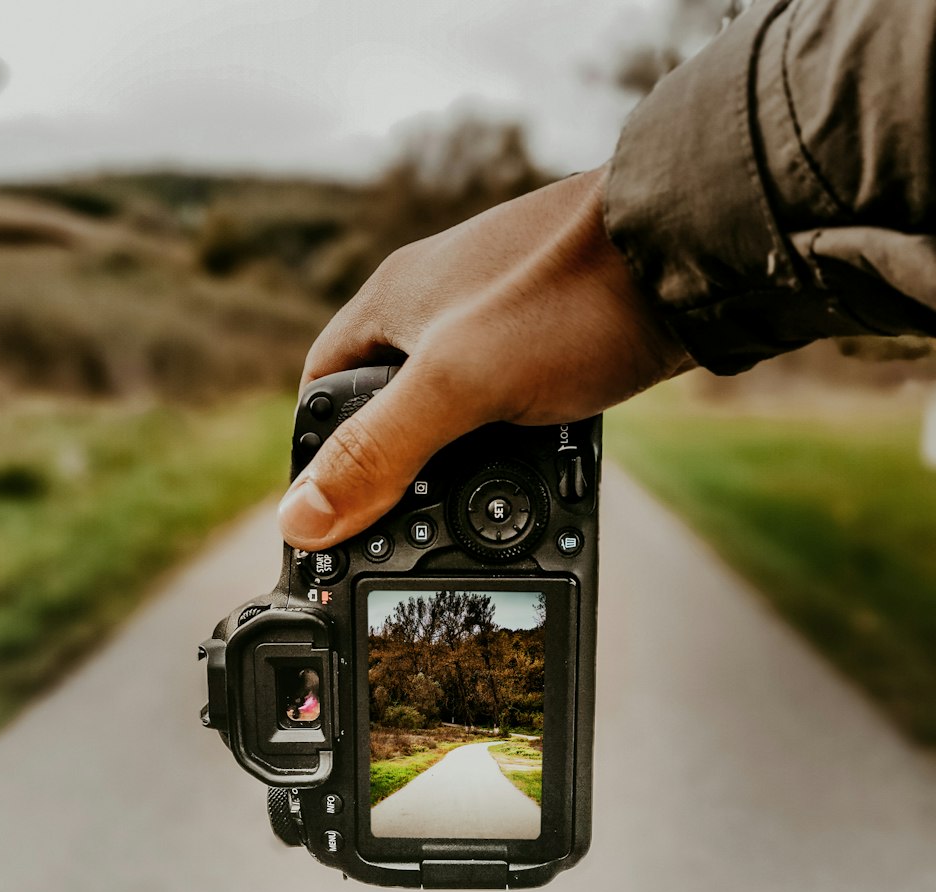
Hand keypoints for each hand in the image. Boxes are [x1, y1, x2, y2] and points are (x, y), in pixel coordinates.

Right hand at [277, 164, 693, 548]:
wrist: (696, 254)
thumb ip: (379, 450)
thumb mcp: (457, 386)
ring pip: (454, 414)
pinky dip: (513, 452)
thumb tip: (300, 518)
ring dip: (458, 467)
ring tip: (469, 519)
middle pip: (387, 406)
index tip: (328, 512)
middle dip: (393, 468)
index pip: (321, 386)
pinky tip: (529, 483)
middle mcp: (440, 308)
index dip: (317, 452)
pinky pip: (510, 412)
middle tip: (402, 531)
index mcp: (394, 303)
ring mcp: (499, 325)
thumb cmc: (572, 296)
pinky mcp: (554, 344)